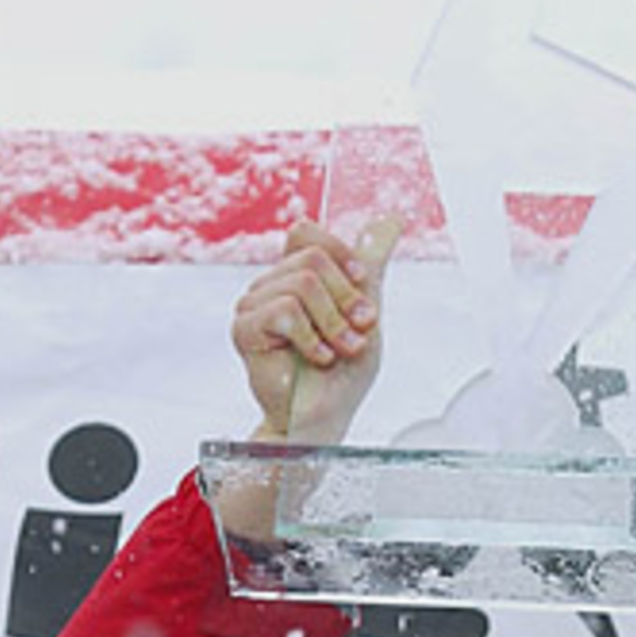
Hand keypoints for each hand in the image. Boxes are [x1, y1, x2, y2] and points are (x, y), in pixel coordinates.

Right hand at [232, 215, 403, 444]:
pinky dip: (311, 338)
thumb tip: (390, 221)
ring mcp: (254, 305)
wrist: (326, 416)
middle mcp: (271, 286)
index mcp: (295, 278)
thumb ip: (371, 268)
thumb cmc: (343, 374)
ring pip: (303, 284)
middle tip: (355, 334)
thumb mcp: (366, 312)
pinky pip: (284, 311)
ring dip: (333, 324)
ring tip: (337, 351)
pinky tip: (317, 358)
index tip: (361, 290)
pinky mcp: (245, 329)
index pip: (305, 233)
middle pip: (312, 258)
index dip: (339, 256)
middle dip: (345, 300)